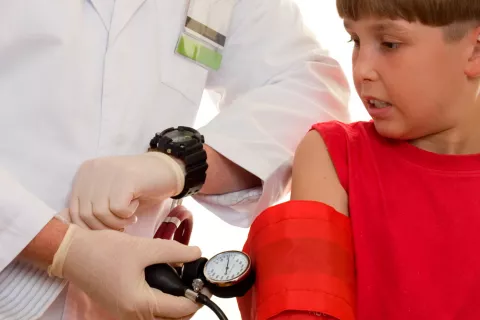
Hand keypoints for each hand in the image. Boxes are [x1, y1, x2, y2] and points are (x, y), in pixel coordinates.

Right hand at [49, 224, 201, 319]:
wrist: (71, 253)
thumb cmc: (102, 251)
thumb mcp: (143, 248)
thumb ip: (174, 251)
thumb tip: (195, 254)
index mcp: (139, 303)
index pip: (181, 309)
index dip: (198, 297)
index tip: (206, 284)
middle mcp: (131, 315)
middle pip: (172, 319)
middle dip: (188, 305)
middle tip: (196, 285)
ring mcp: (124, 314)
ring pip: (159, 319)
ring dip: (174, 307)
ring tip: (183, 285)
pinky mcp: (119, 308)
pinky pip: (147, 314)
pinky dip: (160, 305)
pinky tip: (164, 287)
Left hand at [69, 153, 184, 229]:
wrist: (167, 170)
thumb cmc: (138, 188)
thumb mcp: (109, 195)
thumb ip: (92, 206)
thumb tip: (79, 235)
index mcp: (85, 173)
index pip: (73, 211)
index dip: (89, 228)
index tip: (108, 229)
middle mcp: (92, 170)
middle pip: (85, 214)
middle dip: (104, 228)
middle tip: (121, 226)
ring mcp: (108, 172)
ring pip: (100, 213)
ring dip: (117, 222)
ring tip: (129, 217)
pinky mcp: (125, 178)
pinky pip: (118, 209)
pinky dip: (128, 214)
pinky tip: (136, 205)